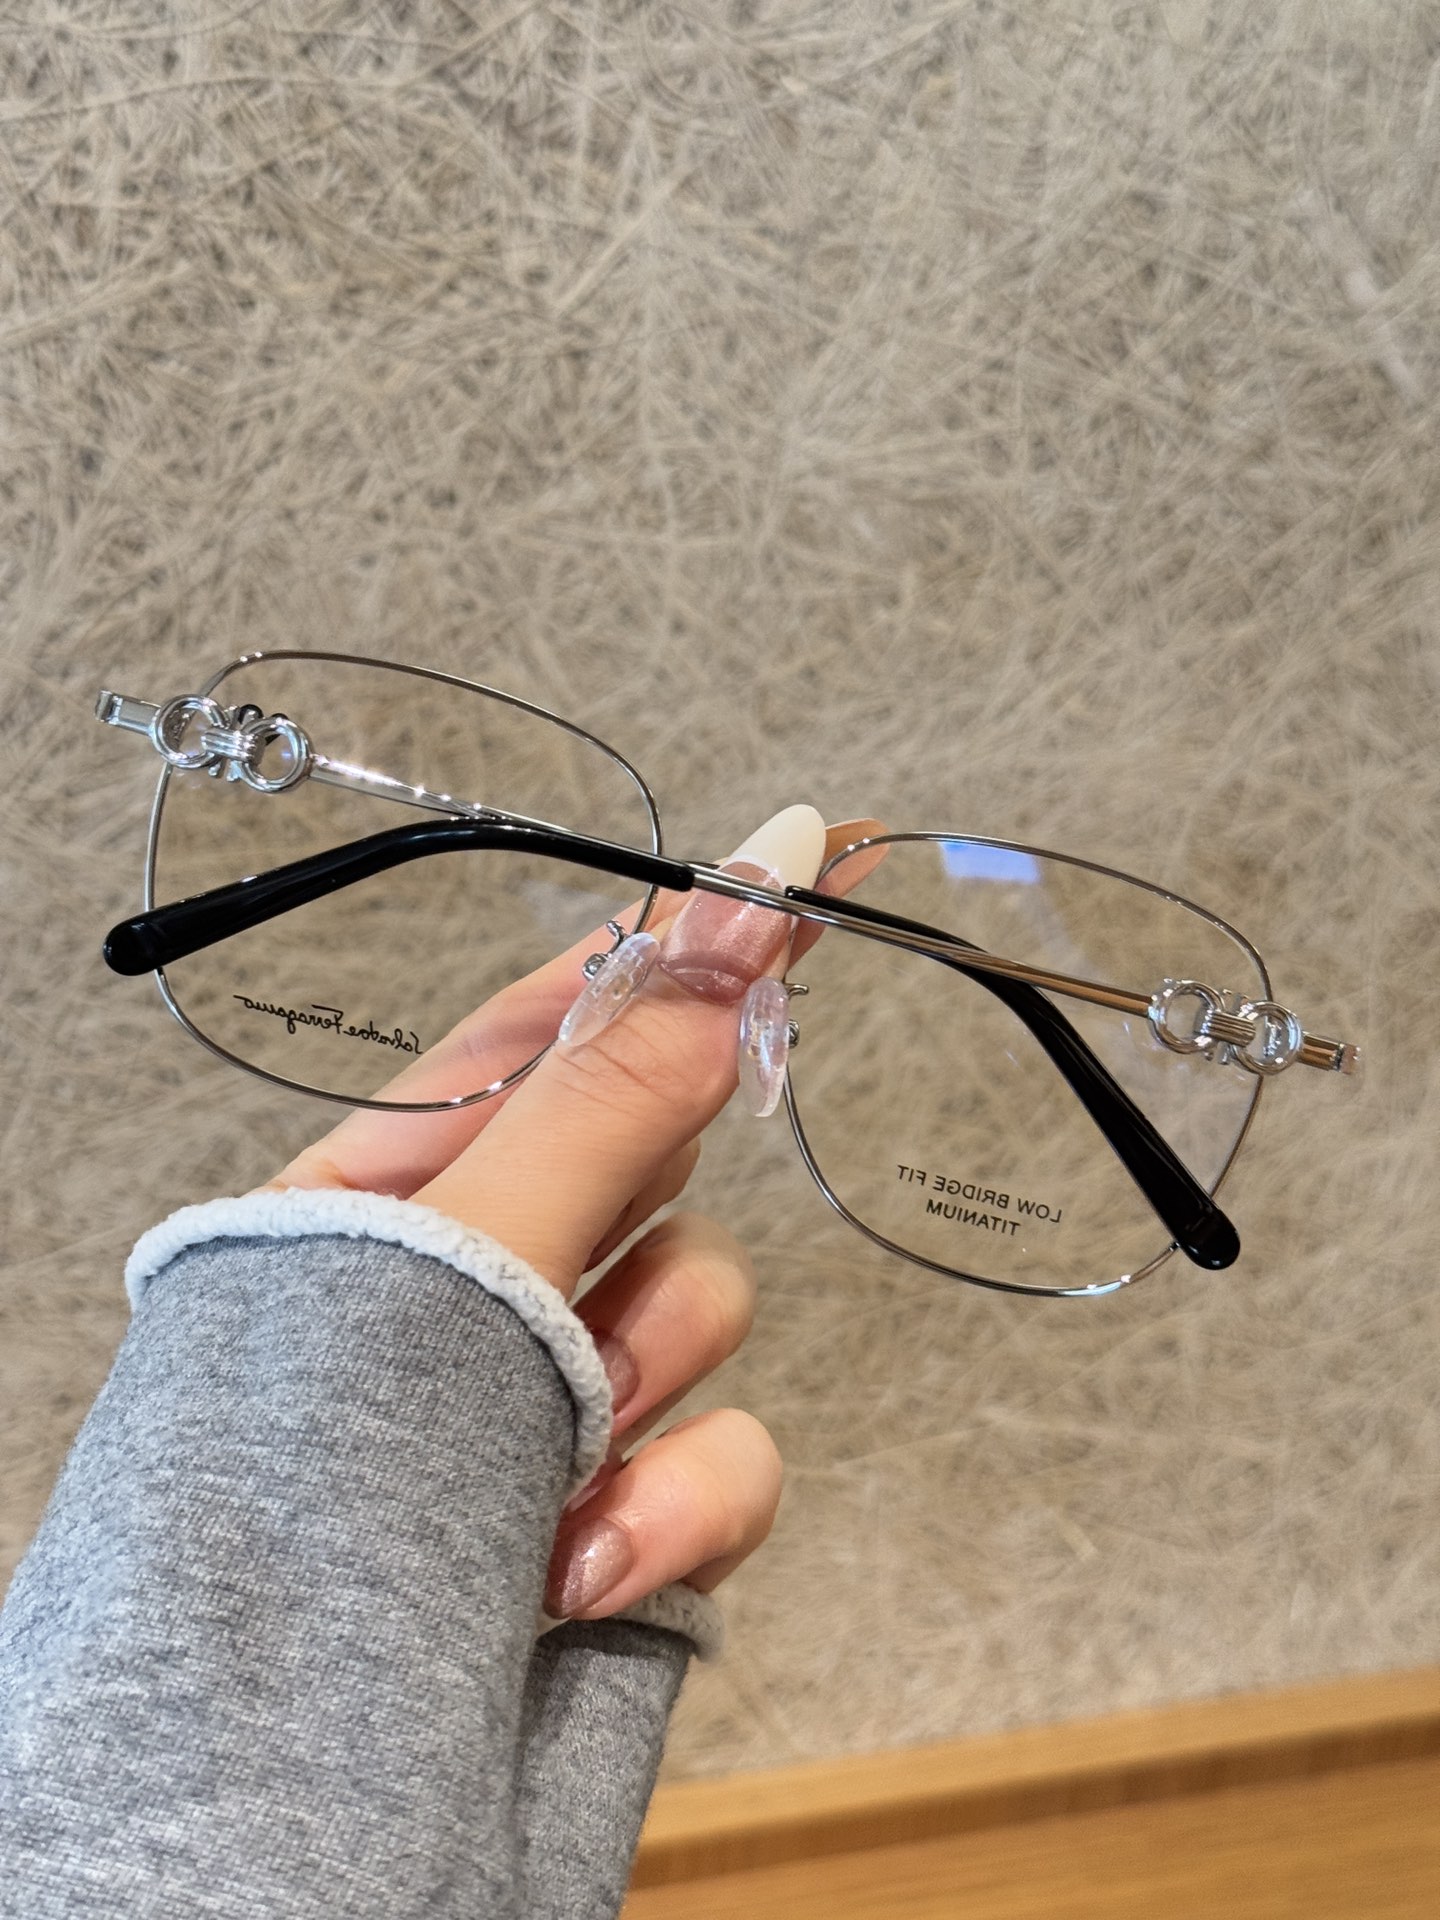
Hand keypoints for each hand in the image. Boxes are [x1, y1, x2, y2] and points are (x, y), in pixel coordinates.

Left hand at [262, 811, 883, 1622]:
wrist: (305, 1769)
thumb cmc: (317, 1494)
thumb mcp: (458, 1258)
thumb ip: (605, 1099)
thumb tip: (724, 935)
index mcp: (398, 1189)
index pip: (553, 1027)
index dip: (670, 949)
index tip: (786, 867)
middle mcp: (490, 1279)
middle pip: (655, 1165)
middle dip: (634, 1225)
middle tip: (571, 1281)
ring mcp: (565, 1399)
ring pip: (707, 1307)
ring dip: (640, 1384)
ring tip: (539, 1466)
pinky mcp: (636, 1509)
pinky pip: (737, 1458)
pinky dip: (669, 1512)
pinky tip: (574, 1561)